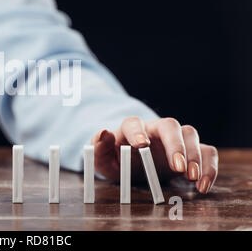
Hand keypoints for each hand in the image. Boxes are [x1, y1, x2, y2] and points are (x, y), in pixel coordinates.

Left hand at [91, 117, 217, 193]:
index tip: (141, 145)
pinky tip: (203, 186)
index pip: (134, 123)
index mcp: (132, 129)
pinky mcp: (189, 151)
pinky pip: (206, 151)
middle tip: (177, 167)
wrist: (131, 164)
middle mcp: (156, 129)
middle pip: (170, 125)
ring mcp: (175, 138)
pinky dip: (209, 167)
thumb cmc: (117, 158)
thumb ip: (98, 147)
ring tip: (192, 178)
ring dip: (194, 155)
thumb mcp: (102, 158)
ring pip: (190, 134)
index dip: (138, 132)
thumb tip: (103, 133)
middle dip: (175, 144)